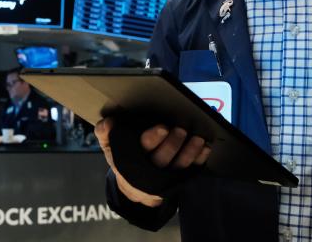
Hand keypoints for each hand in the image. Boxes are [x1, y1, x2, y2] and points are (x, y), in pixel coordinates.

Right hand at [94, 118, 210, 207]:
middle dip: (173, 144)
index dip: (153, 138)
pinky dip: (199, 159)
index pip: (142, 147)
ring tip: (198, 138)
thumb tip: (107, 123)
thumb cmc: (125, 158)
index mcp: (132, 158)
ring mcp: (166, 177)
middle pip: (162, 158)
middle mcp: (150, 169)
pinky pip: (191, 170)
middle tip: (181, 129)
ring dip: (190, 152)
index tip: (163, 127)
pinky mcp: (179, 179)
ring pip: (179, 166)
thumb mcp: (111, 146)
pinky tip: (206, 148)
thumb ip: (105, 134)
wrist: (135, 187)